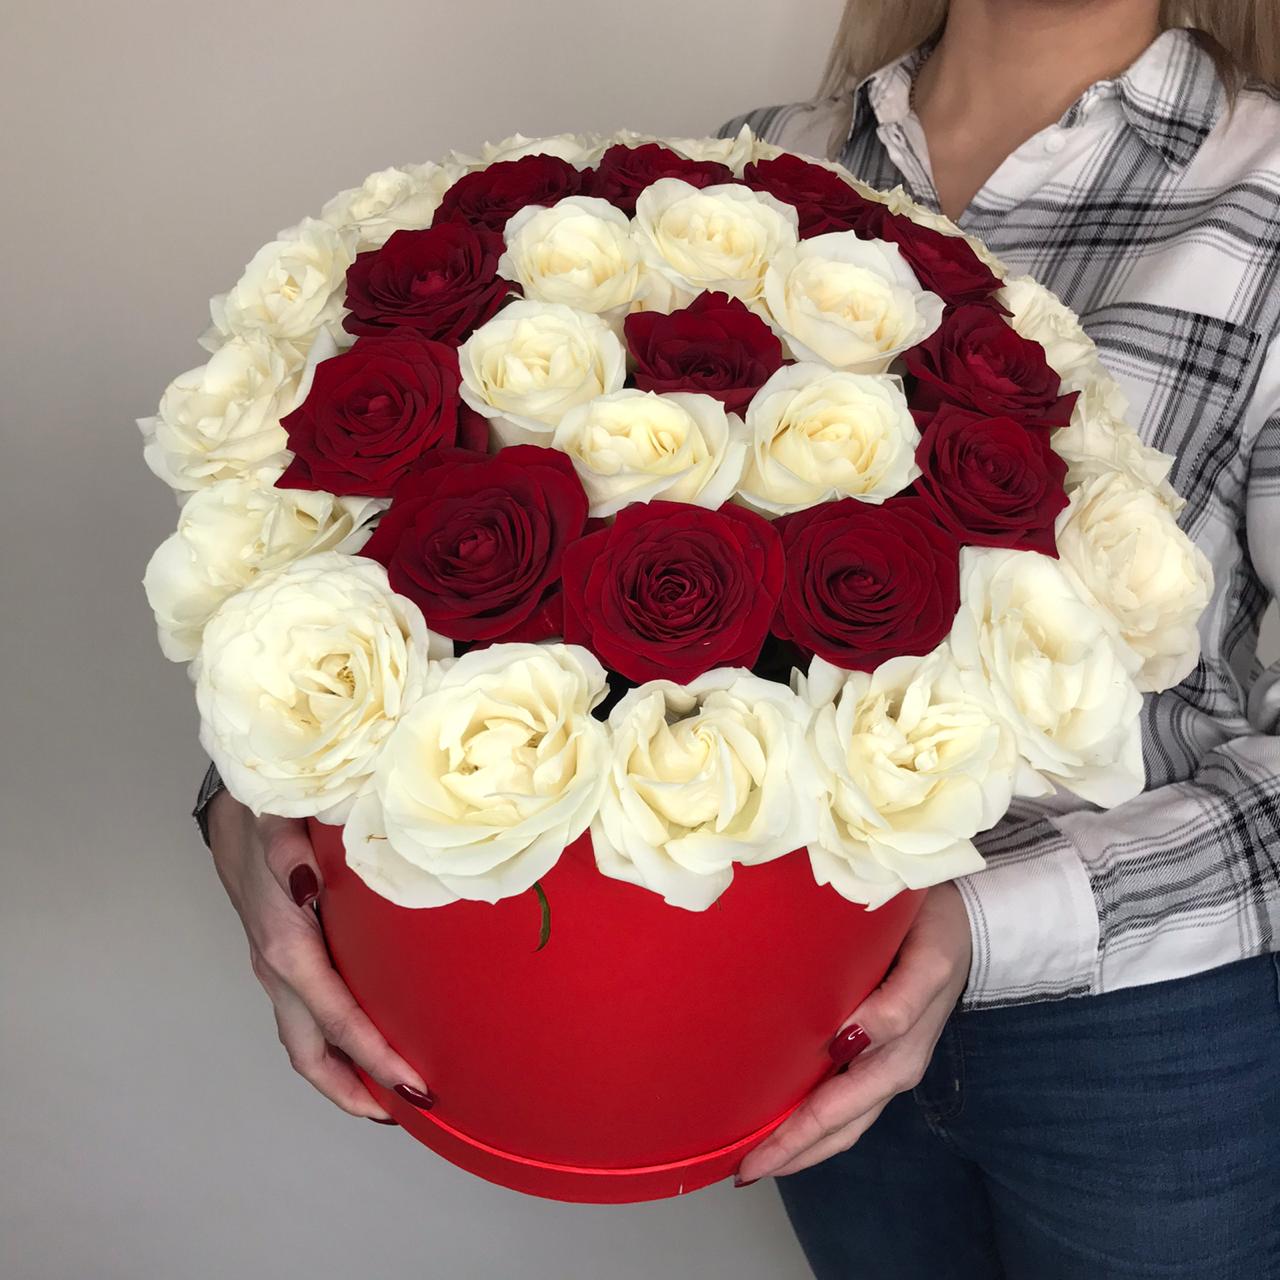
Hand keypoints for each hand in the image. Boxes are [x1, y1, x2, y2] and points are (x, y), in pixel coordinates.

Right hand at [205, 789, 432, 1120]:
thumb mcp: (278, 826)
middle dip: (355, 1091)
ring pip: (307, 1041)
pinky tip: (366, 1039)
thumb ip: (291, 855)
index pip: (337, 1019)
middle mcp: (277, 970)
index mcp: (285, 948)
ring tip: (391, 1095)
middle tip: (406, 1113)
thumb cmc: (265, 820)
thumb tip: (309, 884)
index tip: (414, 1084)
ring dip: (344, 1075)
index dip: (375, 1057)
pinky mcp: (283, 960)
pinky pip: (309, 1018)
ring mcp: (276, 970)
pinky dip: (336, 1043)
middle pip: (312, 1054)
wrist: (233, 813)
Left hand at [736, 882, 970, 1182]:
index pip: (836, 1112)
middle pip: (837, 1128)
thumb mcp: (926, 963)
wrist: (968, 920)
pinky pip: (849, 1097)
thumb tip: (851, 1038)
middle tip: (742, 1171)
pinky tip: (790, 1115)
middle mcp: (892, 1069)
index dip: (795, 1138)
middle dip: (791, 1153)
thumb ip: (898, 1004)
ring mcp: (889, 1063)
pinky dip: (818, 1117)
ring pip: (842, 1121)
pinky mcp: (885, 1051)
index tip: (754, 1157)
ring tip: (759, 1155)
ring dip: (803, 1143)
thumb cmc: (939, 934)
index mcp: (898, 1056)